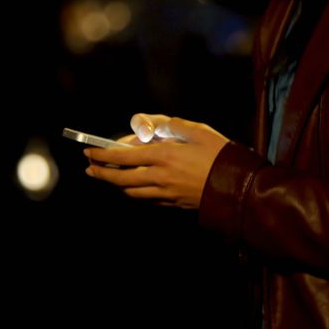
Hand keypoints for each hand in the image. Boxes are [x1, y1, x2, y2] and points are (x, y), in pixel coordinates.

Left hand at [84, 114, 229, 209]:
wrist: (238, 186)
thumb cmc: (220, 154)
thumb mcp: (196, 130)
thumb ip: (168, 125)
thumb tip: (147, 128)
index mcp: (163, 156)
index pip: (123, 156)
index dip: (103, 154)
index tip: (90, 150)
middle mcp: (159, 177)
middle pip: (120, 178)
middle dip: (101, 173)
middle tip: (90, 168)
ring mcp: (165, 193)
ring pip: (131, 192)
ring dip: (115, 185)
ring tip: (107, 177)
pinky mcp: (173, 203)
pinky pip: (146, 199)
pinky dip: (134, 192)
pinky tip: (133, 187)